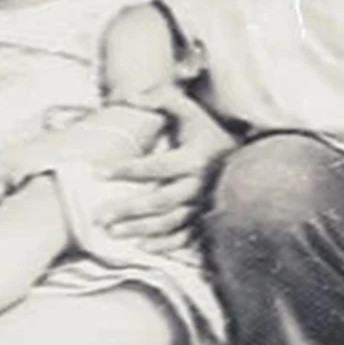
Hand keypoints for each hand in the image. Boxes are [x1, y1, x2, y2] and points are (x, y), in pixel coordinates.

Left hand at [102, 90, 235, 242]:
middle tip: (99, 215)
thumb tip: (126, 96)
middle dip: (128, 209)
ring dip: (140, 230)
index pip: (155, 166)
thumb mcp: (188, 109)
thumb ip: (159, 99)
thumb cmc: (207, 130)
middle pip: (160, 201)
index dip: (126, 169)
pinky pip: (186, 238)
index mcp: (194, 158)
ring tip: (112, 232)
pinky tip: (141, 248)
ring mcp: (204, 206)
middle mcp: (200, 185)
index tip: (97, 172)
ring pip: (170, 223)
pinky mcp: (206, 221)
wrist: (246, 155)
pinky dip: (164, 246)